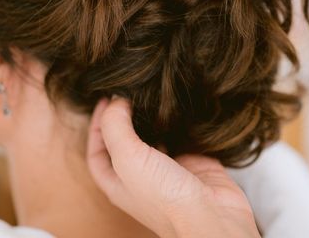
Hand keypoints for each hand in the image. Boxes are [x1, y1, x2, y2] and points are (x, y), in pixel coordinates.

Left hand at [86, 97, 259, 237]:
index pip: (97, 151)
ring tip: (152, 94)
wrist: (212, 217)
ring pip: (155, 137)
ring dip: (153, 117)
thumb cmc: (165, 198)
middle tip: (129, 91)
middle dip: (124, 117)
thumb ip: (115, 125)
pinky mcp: (194, 162)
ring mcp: (168, 170)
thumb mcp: (127, 158)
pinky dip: (181, 121)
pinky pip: (184, 136)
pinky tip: (179, 106)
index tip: (105, 98)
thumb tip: (115, 99)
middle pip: (125, 142)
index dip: (96, 125)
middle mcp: (141, 177)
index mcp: (118, 182)